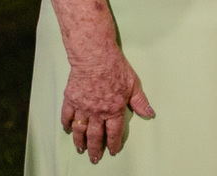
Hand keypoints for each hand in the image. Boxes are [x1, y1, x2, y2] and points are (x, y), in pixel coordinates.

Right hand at [61, 48, 154, 163]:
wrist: (95, 58)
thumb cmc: (116, 69)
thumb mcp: (133, 85)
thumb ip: (140, 101)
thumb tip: (150, 113)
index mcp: (114, 110)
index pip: (114, 132)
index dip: (113, 143)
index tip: (112, 151)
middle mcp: (97, 113)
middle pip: (95, 136)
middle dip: (95, 149)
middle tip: (95, 158)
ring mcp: (82, 108)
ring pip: (80, 130)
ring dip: (80, 142)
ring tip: (81, 150)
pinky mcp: (71, 100)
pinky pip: (67, 116)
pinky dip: (66, 124)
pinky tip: (67, 130)